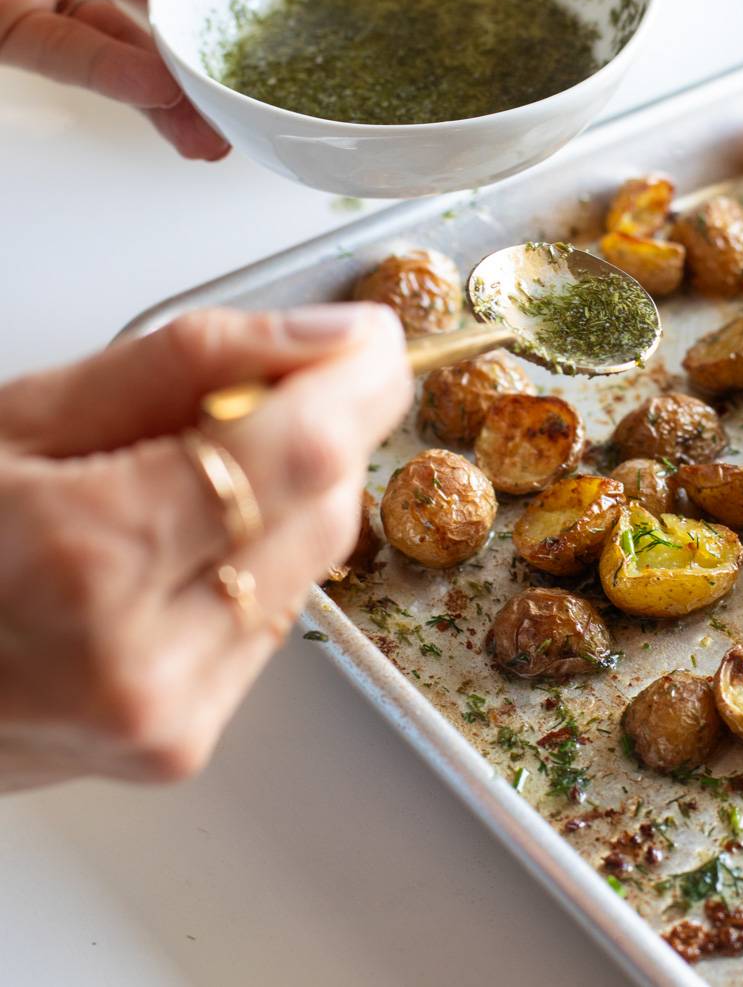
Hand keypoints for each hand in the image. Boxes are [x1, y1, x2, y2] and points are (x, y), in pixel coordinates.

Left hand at [0, 0, 232, 158]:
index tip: (257, 27)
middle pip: (162, 20)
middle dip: (207, 67)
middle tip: (244, 104)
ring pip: (122, 51)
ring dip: (171, 97)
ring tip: (211, 131)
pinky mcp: (7, 27)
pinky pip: (68, 57)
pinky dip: (115, 78)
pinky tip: (159, 93)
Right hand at [0, 304, 411, 790]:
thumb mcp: (19, 419)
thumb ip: (184, 366)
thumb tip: (330, 336)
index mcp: (84, 561)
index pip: (299, 456)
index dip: (358, 384)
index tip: (372, 337)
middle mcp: (142, 662)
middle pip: (322, 508)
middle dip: (321, 430)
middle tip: (270, 382)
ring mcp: (166, 719)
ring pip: (311, 564)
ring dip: (290, 495)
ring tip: (191, 467)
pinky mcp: (181, 743)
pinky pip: (273, 617)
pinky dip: (256, 558)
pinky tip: (181, 538)